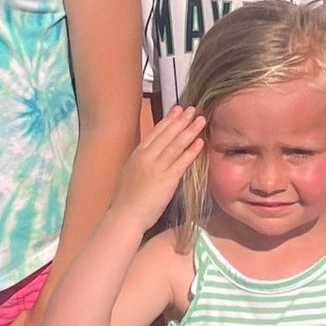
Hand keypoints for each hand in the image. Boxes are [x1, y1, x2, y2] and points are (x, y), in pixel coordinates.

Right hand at [112, 107, 206, 233]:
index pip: (155, 133)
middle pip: (167, 135)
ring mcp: (157, 168)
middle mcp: (146, 157)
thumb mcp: (131, 173)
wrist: (125, 216)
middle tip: (192, 108)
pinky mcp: (167, 180)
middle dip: (181, 120)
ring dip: (190, 131)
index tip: (177, 109)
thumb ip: (142, 161)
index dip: (168, 120)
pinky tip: (200, 142)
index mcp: (137, 154)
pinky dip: (192, 151)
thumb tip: (153, 153)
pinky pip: (181, 162)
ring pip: (176, 145)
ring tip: (200, 120)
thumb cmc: (127, 199)